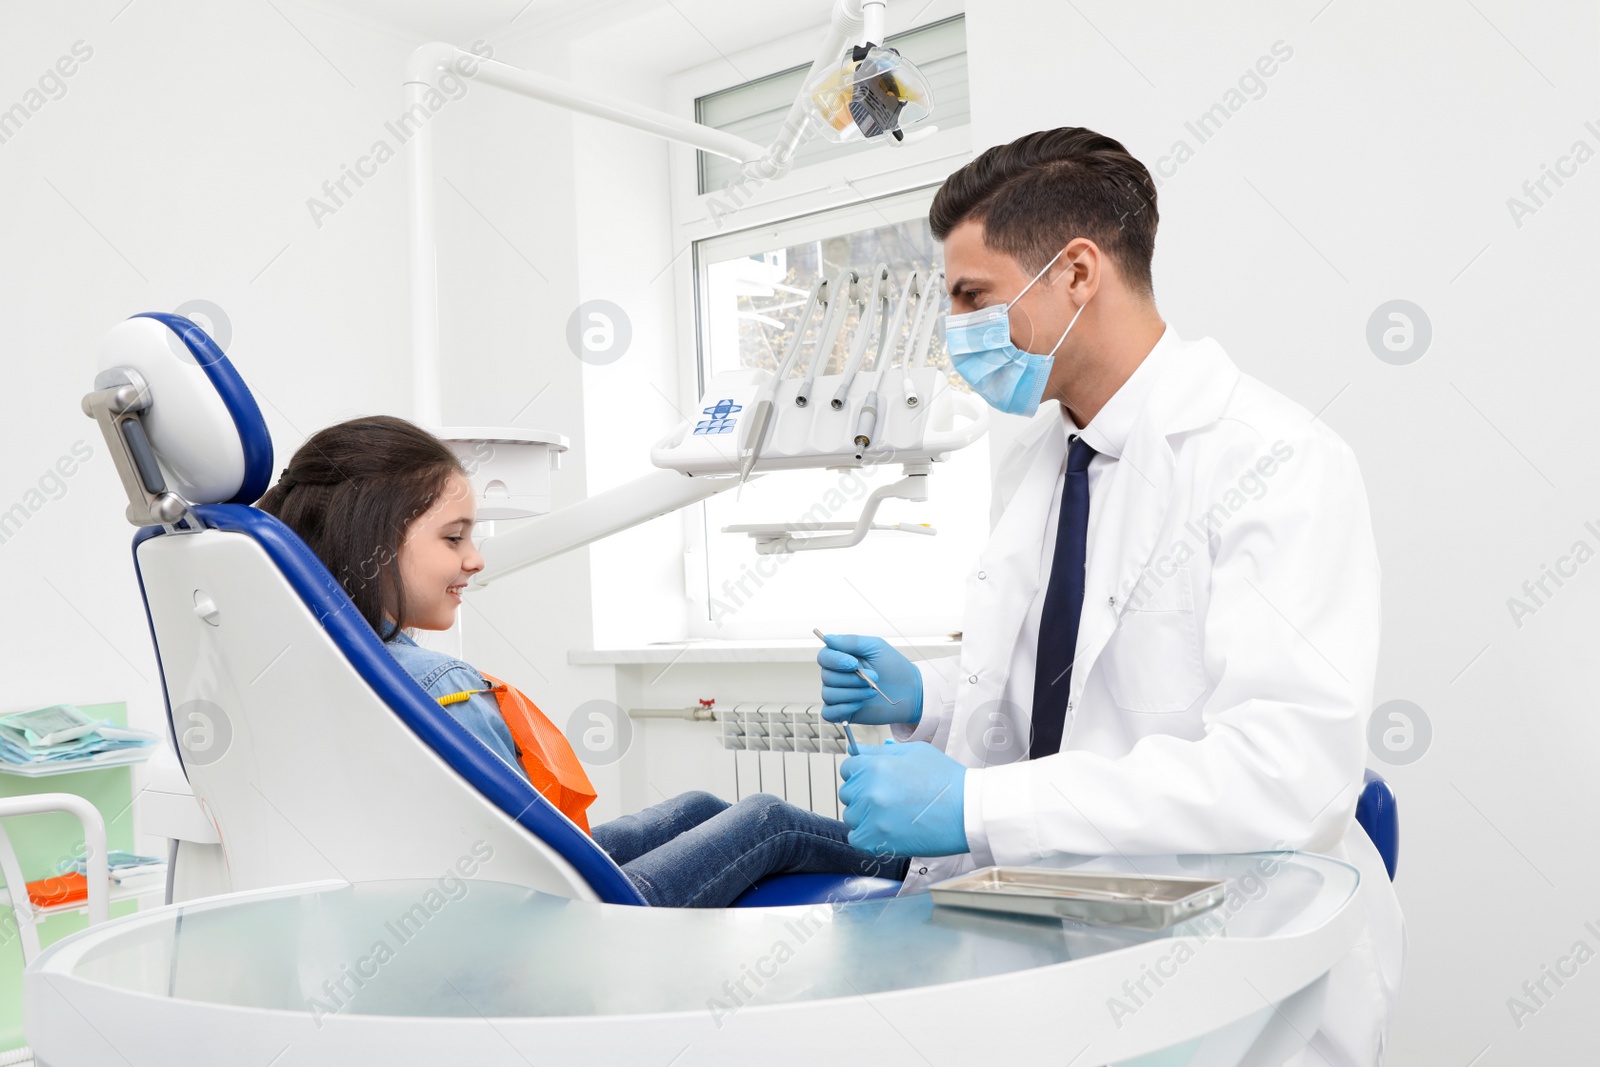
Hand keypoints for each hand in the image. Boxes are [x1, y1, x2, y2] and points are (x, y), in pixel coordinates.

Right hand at [817, 634, 922, 725]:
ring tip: (872, 691)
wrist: (910, 692)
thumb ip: (851, 641)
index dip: (835, 661)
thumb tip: (828, 638)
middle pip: (827, 677)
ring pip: (829, 694)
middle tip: (874, 678)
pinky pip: (829, 712)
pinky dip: (843, 708)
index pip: (824, 657)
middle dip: (852, 679)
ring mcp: (839, 694)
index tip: (853, 664)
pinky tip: (859, 704)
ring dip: (853, 693)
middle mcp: (837, 676)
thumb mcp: (876, 647)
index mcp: (842, 658)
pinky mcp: (843, 711)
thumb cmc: (894, 668)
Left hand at [838, 741, 967, 856]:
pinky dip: (868, 837)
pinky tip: (887, 831)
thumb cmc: (946, 780)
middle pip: (847, 793)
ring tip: (892, 815)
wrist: (967, 811)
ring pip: (851, 816)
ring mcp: (872, 817)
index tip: (871, 780)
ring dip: (865, 817)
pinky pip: (856, 838)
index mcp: (876, 765)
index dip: (860, 773)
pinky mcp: (878, 841)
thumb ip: (883, 751)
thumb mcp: (916, 752)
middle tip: (888, 799)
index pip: (848, 768)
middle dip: (862, 794)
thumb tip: (861, 752)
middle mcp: (869, 790)